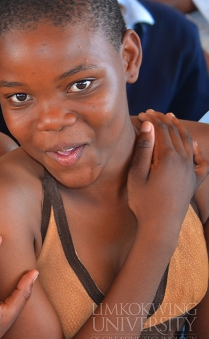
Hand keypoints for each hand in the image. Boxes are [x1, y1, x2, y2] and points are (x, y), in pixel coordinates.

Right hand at [128, 111, 207, 242]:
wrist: (160, 226)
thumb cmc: (143, 201)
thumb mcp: (137, 174)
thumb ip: (144, 149)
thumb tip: (149, 126)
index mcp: (168, 158)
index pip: (162, 131)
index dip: (152, 120)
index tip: (141, 114)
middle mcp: (184, 162)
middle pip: (175, 134)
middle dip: (163, 121)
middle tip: (152, 112)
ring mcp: (191, 171)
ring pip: (188, 144)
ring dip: (179, 130)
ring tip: (171, 119)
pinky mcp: (194, 181)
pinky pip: (200, 161)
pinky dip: (197, 150)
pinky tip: (193, 145)